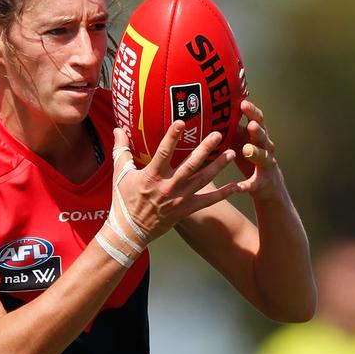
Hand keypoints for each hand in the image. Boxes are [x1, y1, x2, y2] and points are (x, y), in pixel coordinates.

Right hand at [110, 121, 237, 244]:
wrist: (130, 231)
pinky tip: (236, 186)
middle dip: (205, 149)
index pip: (163, 152)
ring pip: (203, 180)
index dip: (172, 136)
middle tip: (218, 135)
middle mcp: (168, 186)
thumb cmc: (124, 201)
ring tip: (232, 153)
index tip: (182, 122)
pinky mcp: (186, 210)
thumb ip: (121, 150)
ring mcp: (179, 199)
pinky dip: (223, 194)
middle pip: (190, 165)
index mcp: (151, 175)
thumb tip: (118, 129)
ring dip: (218, 166)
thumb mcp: (119, 174)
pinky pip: (208, 201)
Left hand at [232, 100, 283, 198]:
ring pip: (263, 157)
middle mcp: (265, 147)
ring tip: (246, 150)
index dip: (251, 111)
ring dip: (256, 153)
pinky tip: (239, 187)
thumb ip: (229, 129)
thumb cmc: (248, 157)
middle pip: (263, 136)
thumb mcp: (239, 141)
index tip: (243, 102)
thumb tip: (206, 113)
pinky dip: (247, 185)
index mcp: (256, 136)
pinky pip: (256, 184)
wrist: (267, 185)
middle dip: (257, 130)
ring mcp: (267, 165)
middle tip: (251, 125)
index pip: (257, 119)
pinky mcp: (263, 183)